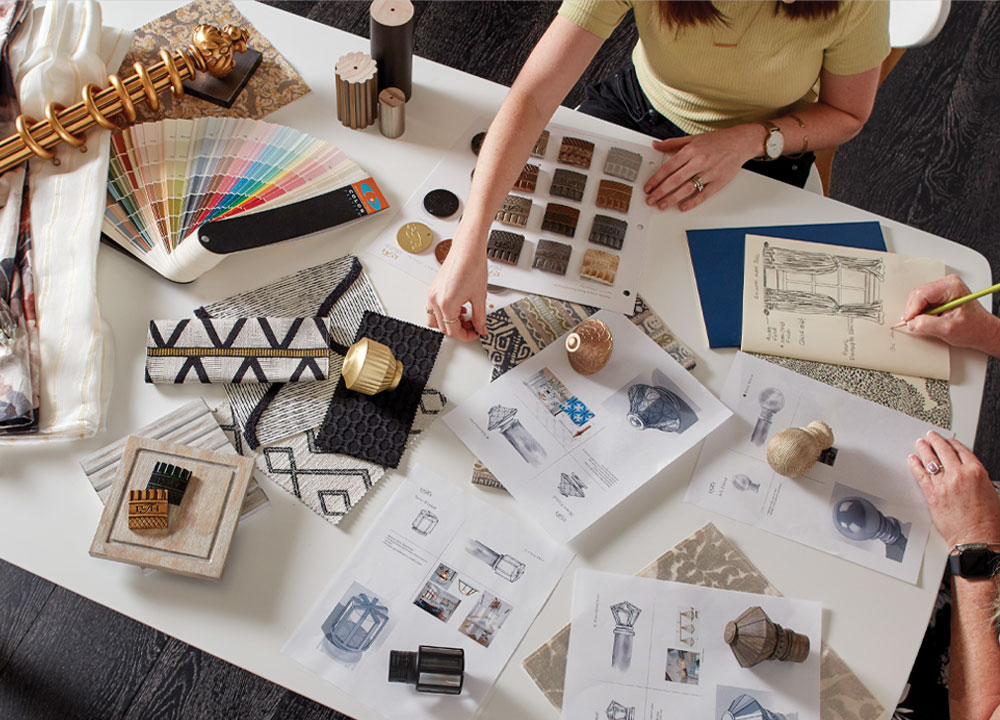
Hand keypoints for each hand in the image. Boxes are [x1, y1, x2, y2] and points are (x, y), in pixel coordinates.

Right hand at [426, 235, 487, 341]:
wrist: (467, 248)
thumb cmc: (472, 265)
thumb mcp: (480, 296)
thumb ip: (480, 317)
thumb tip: (481, 328)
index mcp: (446, 304)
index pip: (453, 331)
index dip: (466, 335)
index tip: (475, 333)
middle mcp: (435, 299)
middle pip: (443, 327)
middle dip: (459, 329)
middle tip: (473, 326)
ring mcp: (432, 294)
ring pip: (435, 320)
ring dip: (450, 322)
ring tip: (466, 317)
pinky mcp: (433, 288)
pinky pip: (434, 308)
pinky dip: (445, 312)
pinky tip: (459, 307)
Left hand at [644, 124, 760, 211]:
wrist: (740, 142)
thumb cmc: (717, 141)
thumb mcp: (693, 138)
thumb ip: (672, 143)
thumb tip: (655, 145)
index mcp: (691, 151)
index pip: (668, 167)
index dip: (656, 179)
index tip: (648, 187)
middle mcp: (699, 161)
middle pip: (675, 180)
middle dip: (660, 192)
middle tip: (650, 199)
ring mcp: (709, 172)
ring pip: (687, 188)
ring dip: (672, 199)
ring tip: (662, 205)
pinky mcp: (719, 182)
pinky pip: (703, 194)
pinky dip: (692, 202)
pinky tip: (682, 206)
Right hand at [901, 274, 999, 354]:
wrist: (982, 330)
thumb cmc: (973, 328)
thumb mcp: (947, 329)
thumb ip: (926, 325)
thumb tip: (911, 322)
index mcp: (952, 287)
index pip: (921, 294)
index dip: (912, 310)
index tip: (909, 321)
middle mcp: (948, 283)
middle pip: (918, 294)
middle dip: (915, 310)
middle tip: (918, 323)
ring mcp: (944, 286)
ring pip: (918, 297)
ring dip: (919, 311)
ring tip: (931, 321)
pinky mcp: (940, 292)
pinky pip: (922, 300)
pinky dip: (922, 311)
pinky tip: (931, 317)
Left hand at [908, 431, 999, 547]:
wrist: (976, 538)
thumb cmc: (987, 521)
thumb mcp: (990, 492)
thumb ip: (977, 479)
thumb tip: (969, 475)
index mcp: (976, 472)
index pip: (961, 451)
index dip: (952, 443)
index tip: (948, 440)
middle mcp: (959, 475)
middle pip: (944, 451)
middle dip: (936, 441)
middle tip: (931, 436)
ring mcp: (944, 483)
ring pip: (930, 460)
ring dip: (924, 450)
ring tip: (920, 444)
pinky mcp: (931, 494)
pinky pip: (920, 475)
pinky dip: (915, 465)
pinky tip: (912, 460)